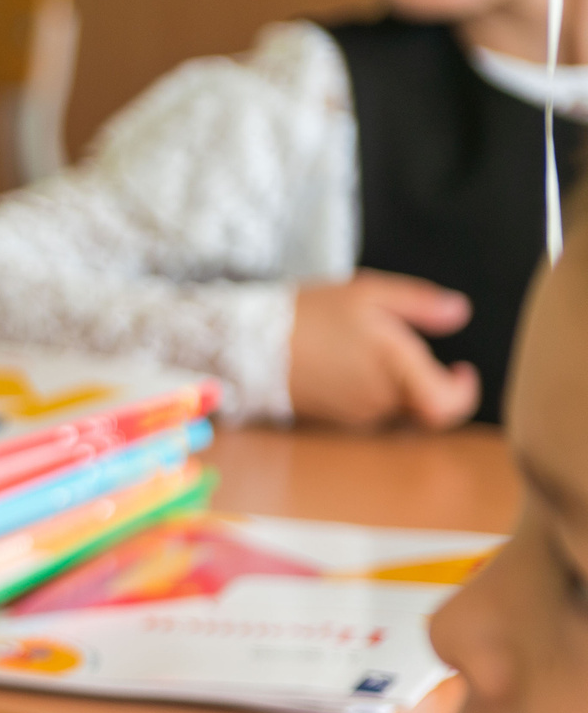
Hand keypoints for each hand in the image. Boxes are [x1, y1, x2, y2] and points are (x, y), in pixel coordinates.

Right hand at [289, 272, 479, 429]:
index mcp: (395, 371)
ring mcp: (354, 415)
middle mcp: (378, 401)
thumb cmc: (309, 315)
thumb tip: (458, 312)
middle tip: (409, 351)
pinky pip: (367, 411)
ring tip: (370, 352)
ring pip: (395, 409)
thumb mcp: (368, 293)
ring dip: (395, 385)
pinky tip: (349, 365)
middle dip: (425, 380)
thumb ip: (420, 303)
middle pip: (423, 406)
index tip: (459, 369)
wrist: (247, 346)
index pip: (448, 406)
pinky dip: (369, 392)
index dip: (463, 391)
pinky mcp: (334, 420)